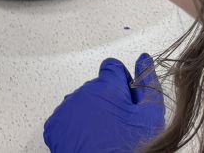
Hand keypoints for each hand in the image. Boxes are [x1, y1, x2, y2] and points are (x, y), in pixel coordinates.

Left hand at [44, 54, 164, 152]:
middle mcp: (81, 94)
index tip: (126, 99)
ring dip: (91, 113)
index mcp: (105, 88)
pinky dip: (75, 126)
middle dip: (107, 100)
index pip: (112, 68)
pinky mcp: (54, 126)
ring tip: (103, 136)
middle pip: (97, 87)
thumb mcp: (149, 118)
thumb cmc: (128, 148)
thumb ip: (148, 85)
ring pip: (81, 103)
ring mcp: (65, 110)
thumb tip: (144, 60)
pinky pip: (66, 118)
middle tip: (118, 125)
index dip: (122, 83)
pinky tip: (87, 141)